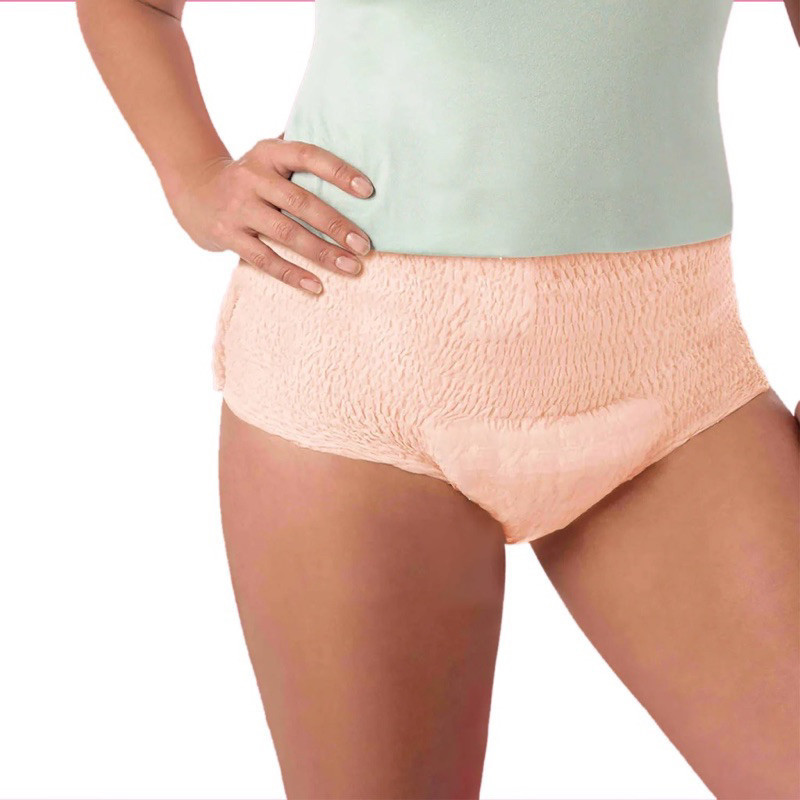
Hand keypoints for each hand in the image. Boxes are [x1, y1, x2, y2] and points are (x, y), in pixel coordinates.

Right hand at [165, 135, 374, 293]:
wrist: (193, 190)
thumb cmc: (249, 177)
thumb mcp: (268, 157)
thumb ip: (300, 157)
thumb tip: (354, 158)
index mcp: (268, 153)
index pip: (308, 156)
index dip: (338, 172)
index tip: (368, 191)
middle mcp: (252, 177)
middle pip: (301, 202)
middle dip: (336, 226)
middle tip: (364, 245)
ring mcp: (238, 207)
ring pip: (287, 234)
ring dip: (322, 253)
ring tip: (351, 268)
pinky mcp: (227, 235)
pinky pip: (265, 259)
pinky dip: (292, 274)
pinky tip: (317, 286)